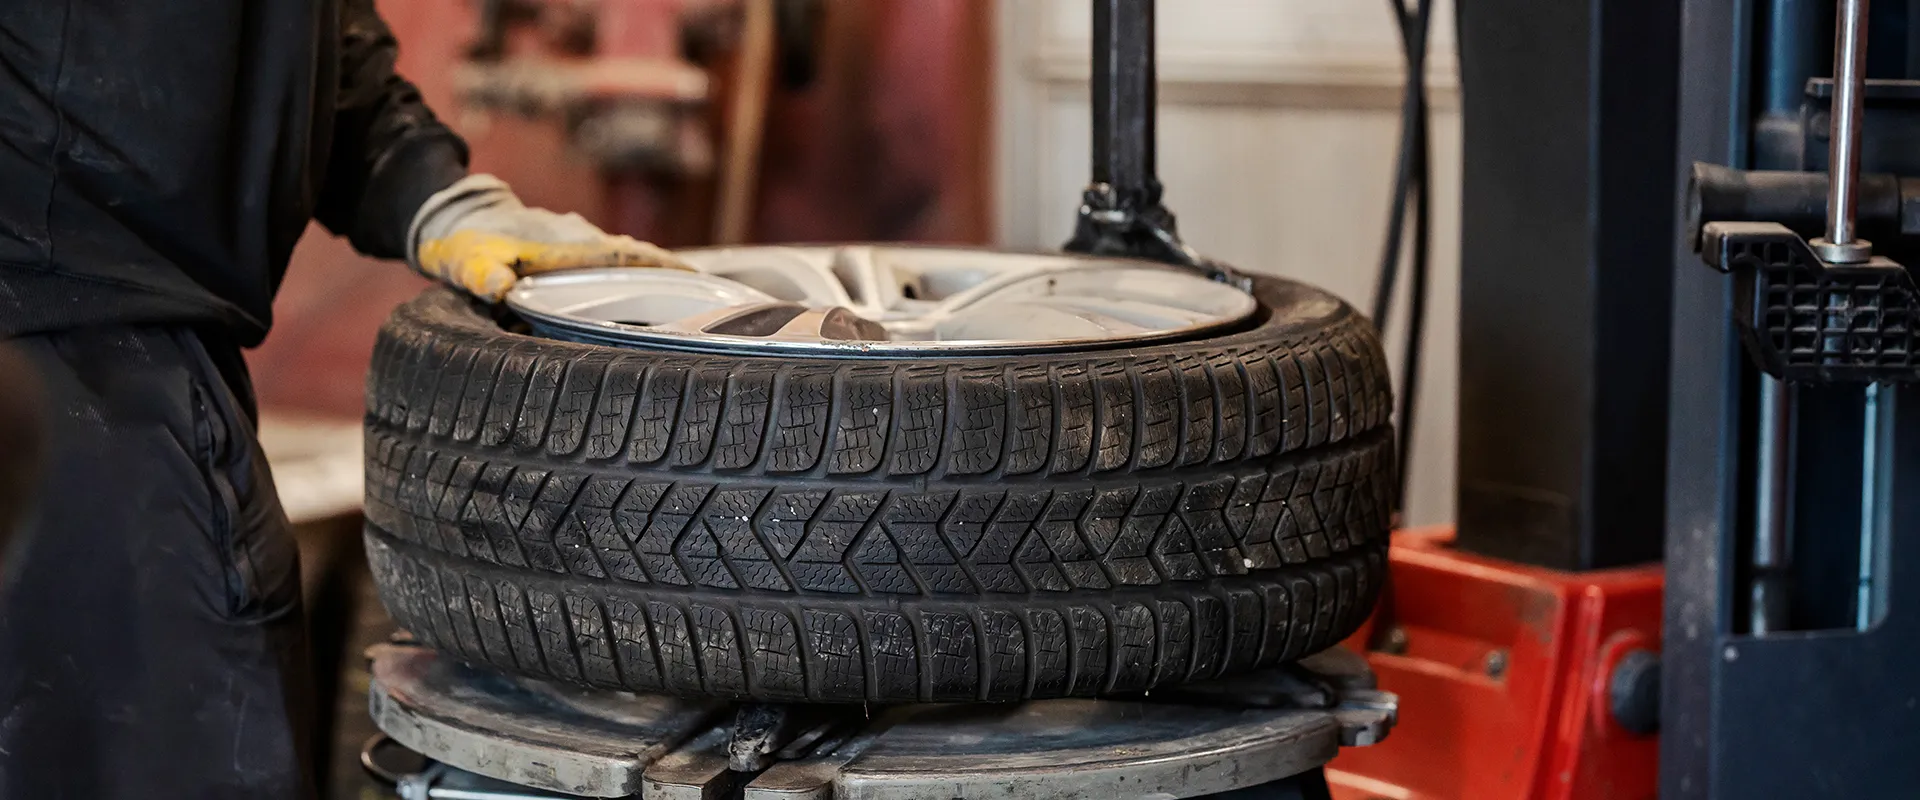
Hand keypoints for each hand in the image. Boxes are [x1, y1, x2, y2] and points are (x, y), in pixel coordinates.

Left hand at [407, 175, 690, 301]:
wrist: (454, 214)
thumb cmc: (465, 242)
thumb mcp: (469, 263)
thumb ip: (485, 275)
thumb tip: (498, 287)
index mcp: (565, 245)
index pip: (624, 256)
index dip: (662, 268)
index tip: (698, 280)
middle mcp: (579, 238)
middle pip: (637, 257)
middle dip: (673, 275)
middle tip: (711, 299)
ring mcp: (578, 240)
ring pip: (626, 258)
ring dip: (656, 276)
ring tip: (689, 301)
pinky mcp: (572, 246)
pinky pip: (612, 261)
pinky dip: (634, 275)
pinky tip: (642, 295)